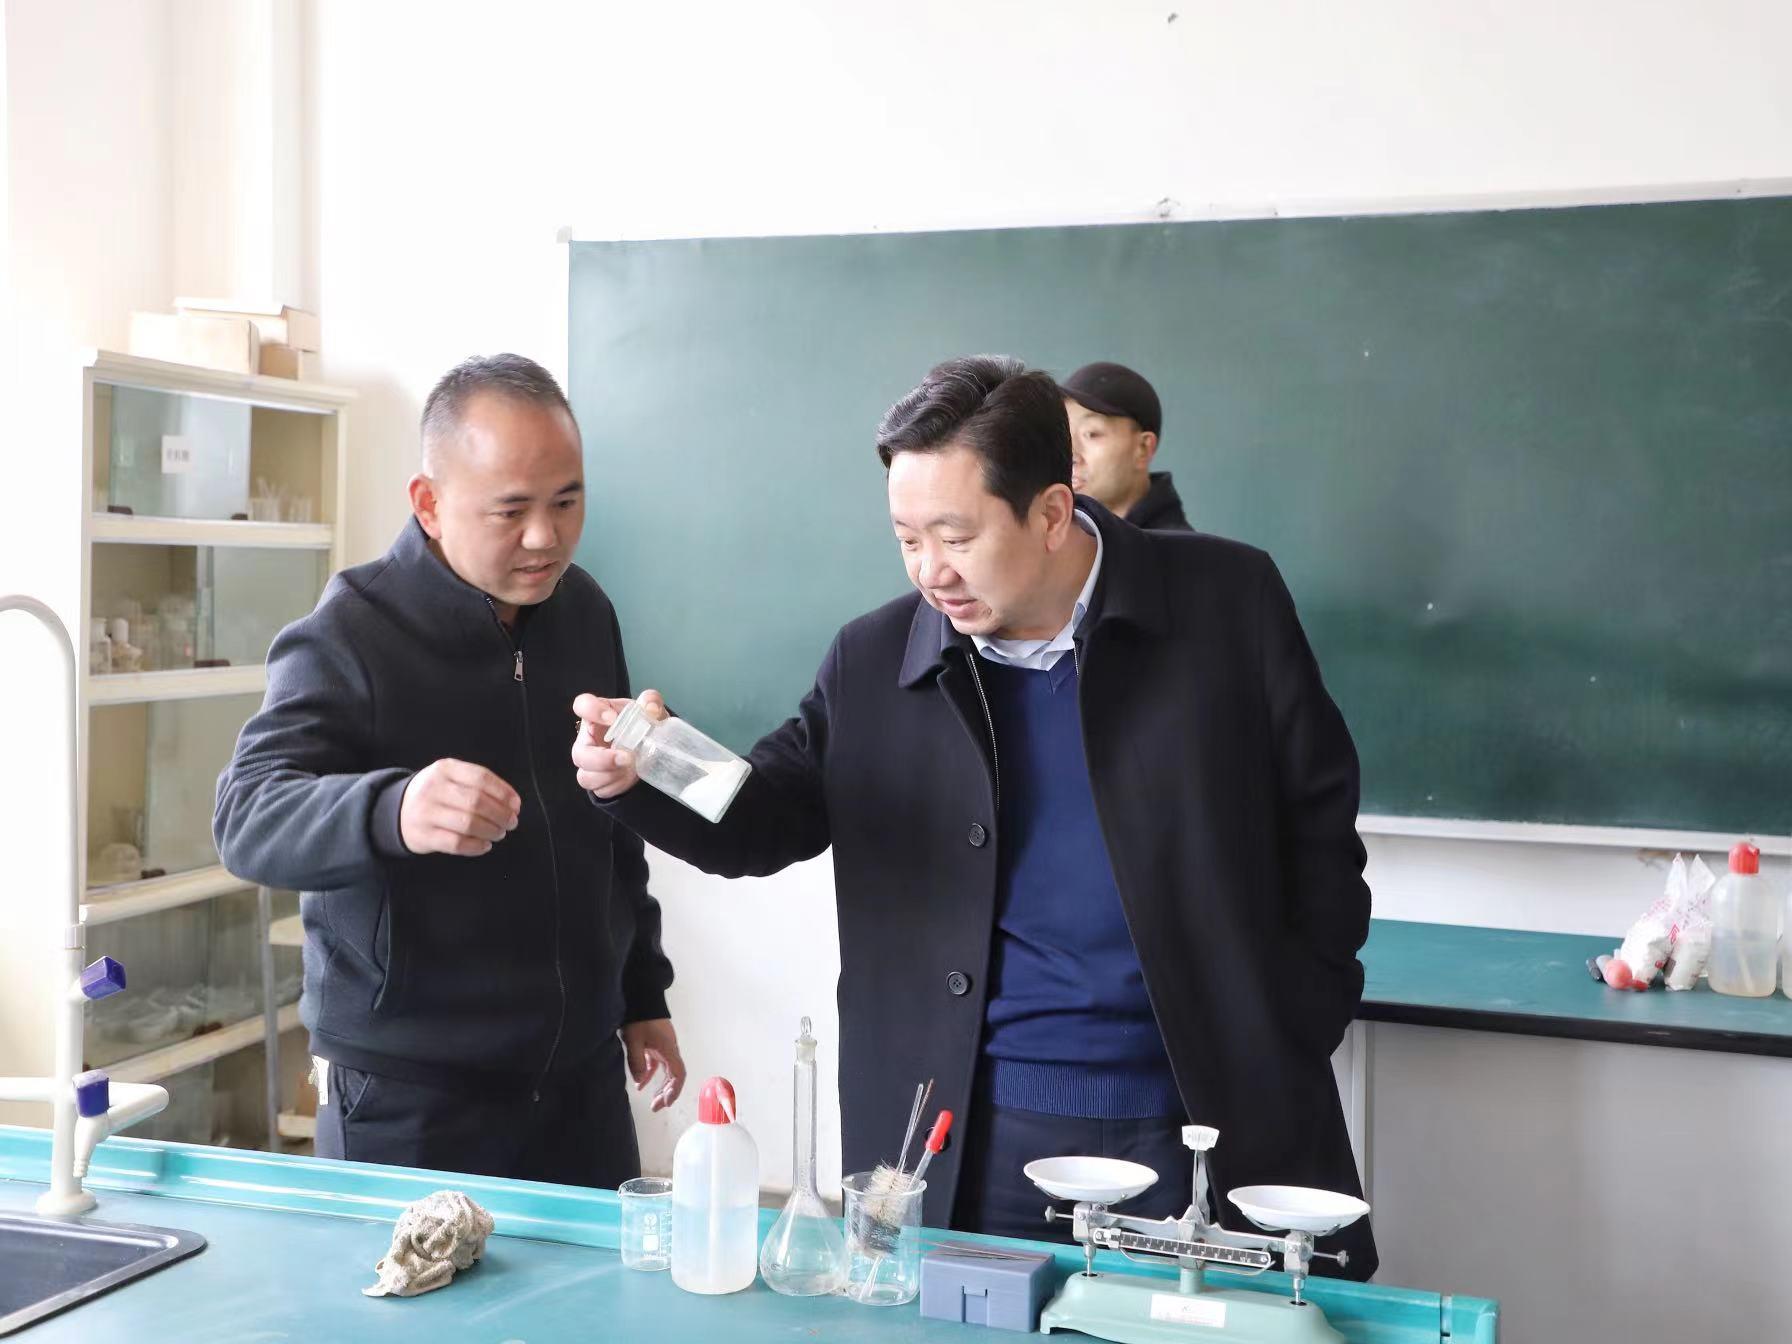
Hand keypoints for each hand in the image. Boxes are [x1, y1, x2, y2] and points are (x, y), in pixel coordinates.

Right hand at [398, 758, 520, 856]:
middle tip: (511, 823)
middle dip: (501, 815)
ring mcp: (427, 813)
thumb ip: (479, 786)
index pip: (481, 778)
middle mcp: (434, 789)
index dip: (504, 793)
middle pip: (477, 802)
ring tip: (499, 833)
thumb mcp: (451, 778)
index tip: (516, 805)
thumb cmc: (436, 794)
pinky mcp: (424, 835)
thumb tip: (513, 804)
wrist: (396, 811)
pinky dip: (476, 846)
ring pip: (468, 823)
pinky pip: (456, 843)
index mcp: (445, 769)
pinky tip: (484, 845)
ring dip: (491, 831)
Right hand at [571, 690, 666, 797]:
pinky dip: (616, 786)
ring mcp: (590, 763)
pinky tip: (629, 777)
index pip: (582, 705)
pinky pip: (600, 790)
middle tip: (627, 758)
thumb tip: (651, 708)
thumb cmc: (642, 725)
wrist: (649, 750)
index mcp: (597, 716)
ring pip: (586, 776)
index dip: (592, 711)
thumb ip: (652, 701)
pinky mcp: (597, 781)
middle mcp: (587, 740)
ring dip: (610, 776)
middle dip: (601, 759)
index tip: (613, 719)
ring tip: (631, 768)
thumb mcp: (650, 710)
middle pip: (579, 753)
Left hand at [620, 1017, 685, 1111]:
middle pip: (674, 1075)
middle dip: (667, 1092)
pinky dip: (651, 1074)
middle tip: (656, 1107)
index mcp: (668, 1049)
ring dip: (660, 1085)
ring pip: (666, 1070)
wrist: (641, 995)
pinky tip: (640, 1083)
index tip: (666, 1103)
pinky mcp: (656, 1042)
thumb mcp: (634, 1040)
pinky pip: (657, 1062)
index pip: (678, 1074)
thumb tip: (639, 1081)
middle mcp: (670, 1049)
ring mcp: (663, 1045)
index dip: (674, 1090)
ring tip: (651, 1100)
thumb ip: (637, 1061)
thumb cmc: (639, 1018)